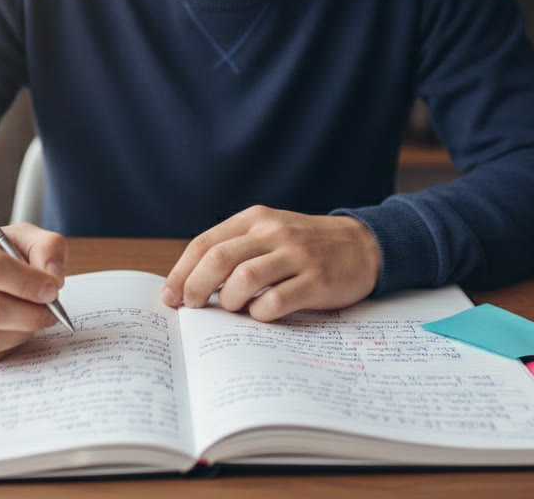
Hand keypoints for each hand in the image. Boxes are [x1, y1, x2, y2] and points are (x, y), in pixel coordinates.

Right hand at [0, 222, 66, 362]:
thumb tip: (53, 281)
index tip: (52, 289)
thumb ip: (46, 248)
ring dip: (22, 332)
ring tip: (32, 318)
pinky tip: (12, 328)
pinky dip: (7, 345)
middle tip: (50, 311)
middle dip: (31, 315)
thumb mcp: (20, 236)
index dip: (27, 283)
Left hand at [160, 206, 380, 321]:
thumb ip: (237, 250)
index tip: (170, 296)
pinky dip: (260, 313)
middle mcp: (274, 232)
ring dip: (229, 300)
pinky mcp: (317, 280)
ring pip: (244, 278)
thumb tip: (193, 284)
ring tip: (233, 309)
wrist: (363, 245)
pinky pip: (276, 300)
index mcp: (255, 219)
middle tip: (191, 307)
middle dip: (196, 287)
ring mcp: (296, 256)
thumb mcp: (271, 233)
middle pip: (219, 259)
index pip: (205, 243)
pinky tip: (261, 314)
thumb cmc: (307, 246)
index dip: (182, 272)